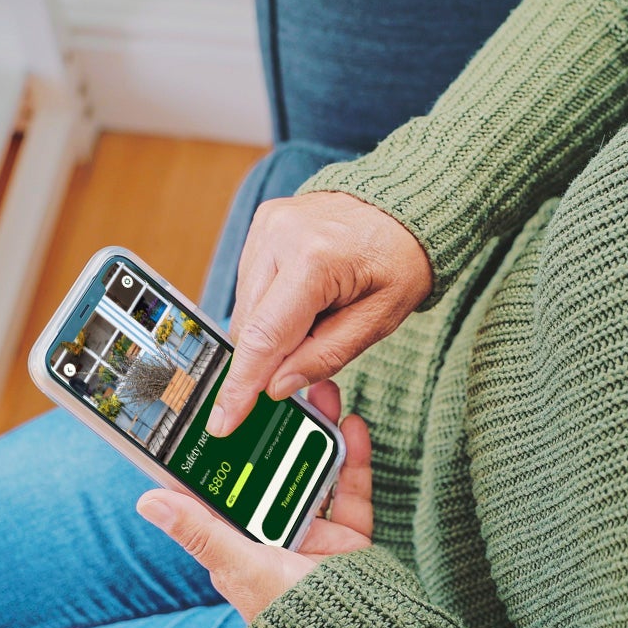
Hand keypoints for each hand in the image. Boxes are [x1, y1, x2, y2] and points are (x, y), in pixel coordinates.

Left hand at [136, 381, 373, 621]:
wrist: (353, 625)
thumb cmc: (289, 608)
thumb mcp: (239, 564)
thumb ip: (201, 531)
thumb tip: (148, 501)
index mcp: (240, 538)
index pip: (226, 483)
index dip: (225, 444)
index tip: (226, 405)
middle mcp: (275, 528)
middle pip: (276, 464)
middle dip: (281, 426)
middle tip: (281, 388)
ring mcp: (313, 527)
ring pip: (315, 467)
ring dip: (319, 430)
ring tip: (321, 393)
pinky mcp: (348, 531)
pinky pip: (352, 487)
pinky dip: (355, 456)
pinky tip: (352, 425)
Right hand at [209, 191, 430, 436]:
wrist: (405, 205)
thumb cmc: (401, 260)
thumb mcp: (380, 319)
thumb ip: (327, 355)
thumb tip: (276, 387)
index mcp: (315, 259)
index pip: (265, 337)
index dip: (241, 386)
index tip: (223, 422)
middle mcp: (280, 235)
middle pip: (250, 324)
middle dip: (268, 357)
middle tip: (303, 362)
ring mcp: (268, 224)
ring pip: (246, 305)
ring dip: (272, 328)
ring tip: (320, 314)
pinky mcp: (264, 222)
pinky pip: (252, 281)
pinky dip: (272, 304)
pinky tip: (306, 297)